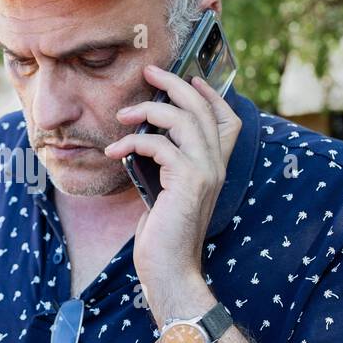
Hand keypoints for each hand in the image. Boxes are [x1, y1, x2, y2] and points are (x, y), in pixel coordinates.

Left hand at [103, 64, 240, 321]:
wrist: (170, 271)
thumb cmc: (163, 236)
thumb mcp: (167, 194)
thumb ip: (167, 167)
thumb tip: (147, 140)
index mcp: (215, 168)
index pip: (227, 120)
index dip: (212, 95)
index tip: (191, 77)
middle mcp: (216, 166)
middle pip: (202, 109)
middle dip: (175, 84)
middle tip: (148, 72)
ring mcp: (205, 172)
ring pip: (182, 119)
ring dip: (148, 109)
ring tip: (122, 114)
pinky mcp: (188, 181)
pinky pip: (160, 143)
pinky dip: (134, 141)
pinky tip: (115, 150)